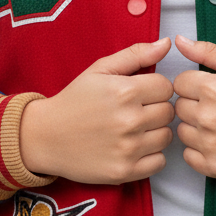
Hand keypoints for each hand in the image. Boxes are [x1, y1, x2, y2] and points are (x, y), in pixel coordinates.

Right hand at [19, 39, 174, 183]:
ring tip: (133, 129)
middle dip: (156, 109)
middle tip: (135, 111)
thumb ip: (136, 55)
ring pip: (167, 136)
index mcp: (125, 91)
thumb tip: (167, 43)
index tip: (140, 93)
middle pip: (169, 112)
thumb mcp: (100, 70)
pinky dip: (150, 155)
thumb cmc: (74, 100)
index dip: (155, 88)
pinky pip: (160, 161)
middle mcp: (129, 120)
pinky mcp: (125, 171)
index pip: (167, 87)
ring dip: (155, 132)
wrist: (45, 136)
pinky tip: (133, 148)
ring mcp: (128, 148)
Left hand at [172, 36, 215, 181]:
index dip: (194, 85)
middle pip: (179, 107)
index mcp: (214, 88)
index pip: (179, 83)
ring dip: (196, 128)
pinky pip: (188, 156)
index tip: (212, 91)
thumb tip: (178, 41)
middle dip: (195, 105)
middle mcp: (208, 117)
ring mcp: (210, 144)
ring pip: (181, 131)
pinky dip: (199, 150)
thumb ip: (210, 52)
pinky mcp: (214, 167)